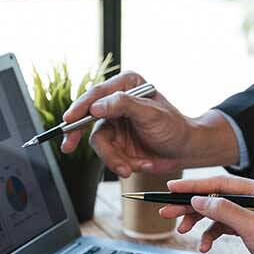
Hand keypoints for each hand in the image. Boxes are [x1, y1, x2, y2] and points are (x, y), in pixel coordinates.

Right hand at [61, 71, 239, 176]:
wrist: (185, 152)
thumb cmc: (174, 128)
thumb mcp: (151, 113)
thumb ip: (124, 105)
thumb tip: (96, 106)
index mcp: (126, 85)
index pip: (97, 94)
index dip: (80, 107)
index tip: (69, 119)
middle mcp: (116, 103)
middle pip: (87, 117)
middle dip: (78, 135)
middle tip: (68, 146)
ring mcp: (115, 124)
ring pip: (98, 142)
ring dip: (113, 158)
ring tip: (129, 168)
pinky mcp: (116, 144)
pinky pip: (108, 155)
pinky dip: (123, 163)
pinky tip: (141, 165)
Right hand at [159, 175, 253, 253]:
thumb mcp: (251, 227)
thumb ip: (224, 210)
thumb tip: (198, 199)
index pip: (219, 183)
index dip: (193, 186)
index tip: (172, 187)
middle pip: (214, 197)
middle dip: (189, 205)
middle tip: (166, 210)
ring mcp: (250, 214)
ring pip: (214, 212)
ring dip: (197, 221)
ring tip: (181, 231)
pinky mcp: (247, 229)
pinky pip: (221, 227)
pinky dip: (209, 235)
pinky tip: (203, 246)